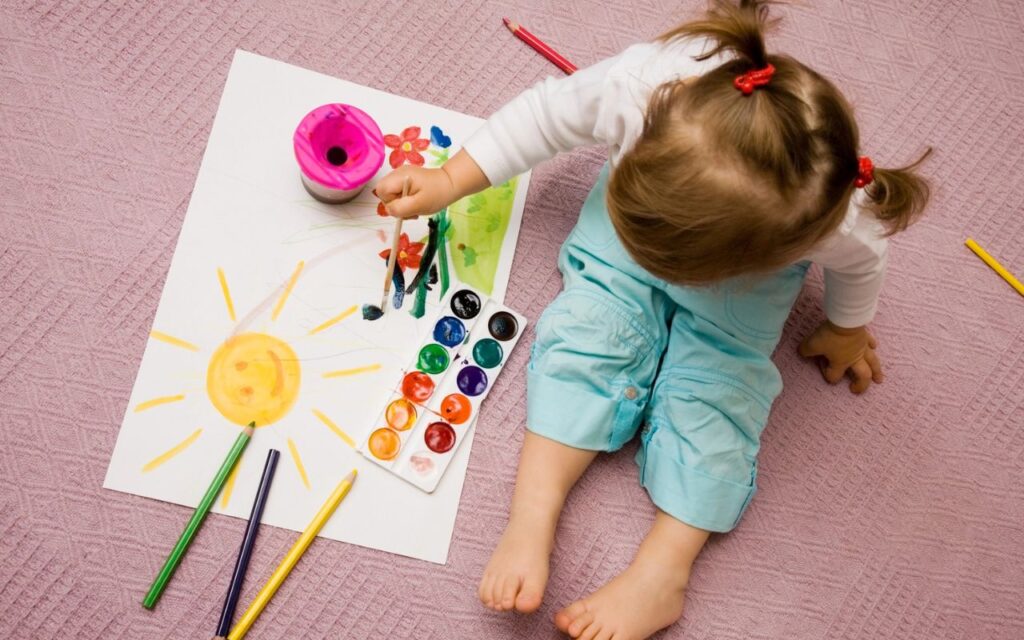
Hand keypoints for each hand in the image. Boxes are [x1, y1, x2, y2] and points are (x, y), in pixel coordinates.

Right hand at [374, 149, 489, 218]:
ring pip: (390, 194)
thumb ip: (400, 208)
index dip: (390, 202)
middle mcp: (397, 172)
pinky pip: (398, 192)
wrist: (451, 184)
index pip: (381, 190)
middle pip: (383, 192)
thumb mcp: (418, 205)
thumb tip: (389, 210)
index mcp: (400, 176)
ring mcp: (401, 175)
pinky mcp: (406, 179)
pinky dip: (404, 200)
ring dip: (400, 204)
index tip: (404, 207)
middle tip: (411, 210)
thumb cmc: (437, 194)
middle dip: (395, 204)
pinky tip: (415, 202)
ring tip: (415, 207)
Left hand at [799, 320, 883, 393]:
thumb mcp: (812, 344)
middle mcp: (854, 359)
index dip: (826, 373)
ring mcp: (862, 348)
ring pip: (873, 363)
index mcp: (841, 363)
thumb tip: (801, 353)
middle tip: (856, 390)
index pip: (834, 376)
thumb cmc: (830, 335)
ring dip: (876, 372)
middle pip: (862, 376)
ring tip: (879, 380)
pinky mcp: (866, 336)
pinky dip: (872, 346)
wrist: (846, 320)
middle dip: (860, 385)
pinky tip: (874, 347)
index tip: (820, 363)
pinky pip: (871, 343)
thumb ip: (805, 351)